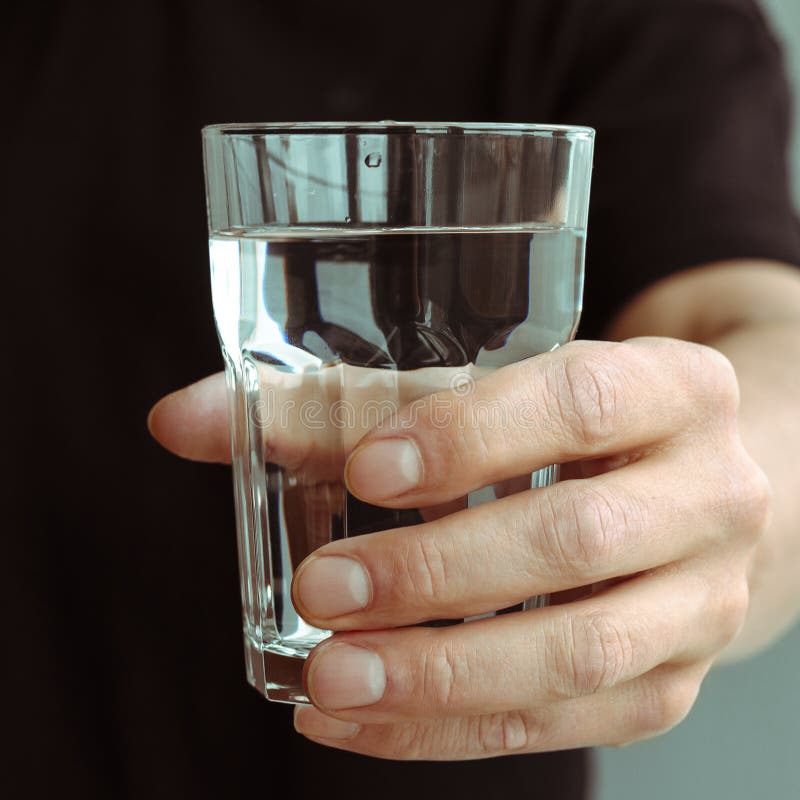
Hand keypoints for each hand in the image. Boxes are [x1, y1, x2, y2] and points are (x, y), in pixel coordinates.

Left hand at [149, 337, 770, 759]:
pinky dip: (450, 725)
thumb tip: (184, 419)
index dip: (473, 436)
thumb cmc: (573, 424)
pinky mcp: (666, 681)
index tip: (367, 470)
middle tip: (323, 591)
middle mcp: (709, 493)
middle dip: (439, 573)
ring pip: (576, 653)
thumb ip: (341, 405)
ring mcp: (701, 600)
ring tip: (332, 677)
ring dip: (443, 674)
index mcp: (675, 388)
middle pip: (578, 540)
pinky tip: (361, 717)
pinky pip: (561, 721)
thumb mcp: (492, 390)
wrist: (688, 485)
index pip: (581, 402)